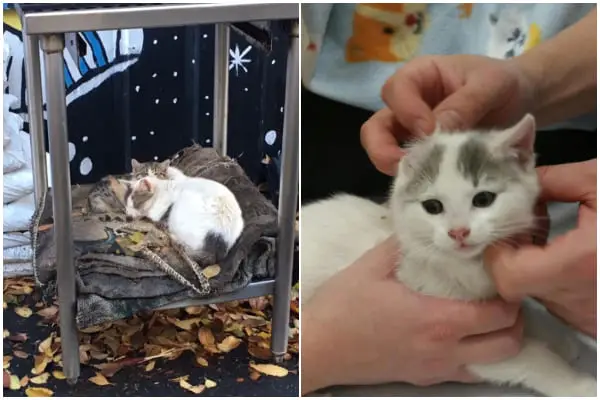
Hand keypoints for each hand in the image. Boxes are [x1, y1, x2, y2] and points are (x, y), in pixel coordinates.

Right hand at [301, 237, 523, 393]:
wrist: (318, 349)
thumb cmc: (343, 306)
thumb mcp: (371, 265)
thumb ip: (403, 244)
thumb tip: (421, 227)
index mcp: (437, 319)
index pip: (498, 315)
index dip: (510, 296)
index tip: (501, 277)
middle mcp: (445, 350)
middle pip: (508, 344)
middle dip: (515, 320)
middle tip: (501, 298)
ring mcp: (436, 370)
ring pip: (493, 364)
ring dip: (499, 340)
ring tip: (485, 316)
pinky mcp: (423, 380)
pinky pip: (467, 373)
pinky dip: (477, 356)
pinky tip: (459, 336)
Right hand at [361, 55, 534, 174]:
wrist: (522, 100)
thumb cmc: (504, 83)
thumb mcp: (491, 86)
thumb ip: (465, 105)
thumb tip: (436, 132)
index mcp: (421, 76)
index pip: (396, 90)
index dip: (407, 111)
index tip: (430, 131)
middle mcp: (408, 104)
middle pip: (376, 125)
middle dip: (381, 147)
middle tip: (403, 165)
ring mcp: (411, 132)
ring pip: (383, 149)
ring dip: (393, 166)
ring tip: (416, 180)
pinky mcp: (422, 154)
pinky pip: (406, 167)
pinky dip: (412, 177)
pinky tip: (429, 186)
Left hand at [485, 159, 596, 336]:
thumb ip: (556, 180)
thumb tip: (523, 179)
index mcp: (580, 263)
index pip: (507, 276)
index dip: (499, 252)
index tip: (511, 228)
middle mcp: (577, 297)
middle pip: (515, 285)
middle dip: (513, 254)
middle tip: (529, 228)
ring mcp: (585, 315)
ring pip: (534, 294)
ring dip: (532, 266)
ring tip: (553, 239)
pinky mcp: (591, 322)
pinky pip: (558, 301)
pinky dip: (554, 279)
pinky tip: (571, 255)